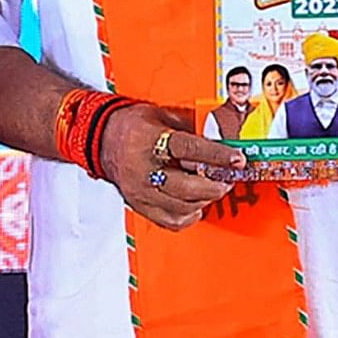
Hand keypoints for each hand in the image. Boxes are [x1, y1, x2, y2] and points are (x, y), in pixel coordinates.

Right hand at [98, 100, 249, 230]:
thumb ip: (190, 126)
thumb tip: (223, 135)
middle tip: (226, 180)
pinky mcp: (139, 205)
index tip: (238, 159)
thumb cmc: (132, 126)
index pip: (189, 149)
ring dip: (204, 200)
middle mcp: (143, 169)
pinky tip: (194, 205)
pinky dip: (189, 215)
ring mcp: (140, 191)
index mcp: (149, 141)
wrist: (100, 139)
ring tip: (211, 189)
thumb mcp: (161, 116)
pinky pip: (171, 221)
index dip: (217, 156)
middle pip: (188, 187)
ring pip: (183, 207)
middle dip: (214, 186)